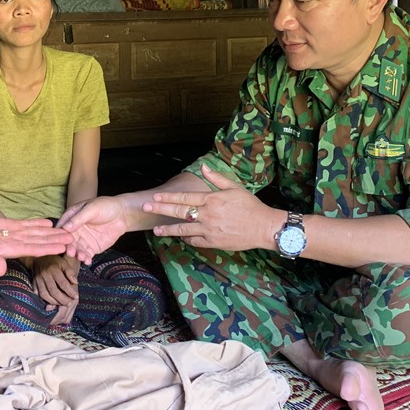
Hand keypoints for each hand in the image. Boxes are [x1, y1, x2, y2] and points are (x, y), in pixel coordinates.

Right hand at [0, 218, 71, 275]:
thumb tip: (1, 270)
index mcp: (13, 250)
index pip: (36, 249)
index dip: (50, 248)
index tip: (63, 248)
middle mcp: (18, 242)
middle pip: (41, 241)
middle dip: (56, 240)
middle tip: (73, 238)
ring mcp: (16, 234)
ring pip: (38, 233)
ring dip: (52, 232)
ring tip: (66, 230)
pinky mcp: (11, 225)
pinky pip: (28, 224)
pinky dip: (38, 223)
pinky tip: (49, 222)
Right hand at [33, 255, 79, 322]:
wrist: (37, 257)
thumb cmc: (54, 260)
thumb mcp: (64, 262)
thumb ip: (70, 272)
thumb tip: (75, 283)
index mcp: (53, 269)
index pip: (63, 283)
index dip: (70, 291)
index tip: (76, 297)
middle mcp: (44, 275)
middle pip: (54, 291)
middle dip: (63, 300)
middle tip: (69, 303)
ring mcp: (37, 280)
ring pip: (45, 295)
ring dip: (54, 302)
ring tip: (62, 304)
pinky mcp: (33, 284)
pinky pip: (39, 295)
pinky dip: (45, 300)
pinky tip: (52, 302)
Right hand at [57, 197, 128, 264]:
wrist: (122, 214)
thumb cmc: (106, 206)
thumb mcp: (91, 208)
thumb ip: (79, 218)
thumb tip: (66, 227)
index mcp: (72, 218)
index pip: (62, 226)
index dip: (59, 234)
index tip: (59, 240)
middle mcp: (75, 230)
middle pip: (68, 240)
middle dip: (69, 247)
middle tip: (70, 251)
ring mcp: (83, 240)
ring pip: (77, 249)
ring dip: (77, 254)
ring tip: (81, 256)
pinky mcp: (92, 247)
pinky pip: (87, 254)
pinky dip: (86, 258)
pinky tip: (87, 260)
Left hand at [148, 165, 277, 251]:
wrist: (263, 227)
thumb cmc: (250, 206)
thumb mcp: (234, 187)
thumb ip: (216, 178)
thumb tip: (203, 166)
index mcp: (211, 199)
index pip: (184, 198)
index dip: (168, 197)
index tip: (155, 197)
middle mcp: (208, 215)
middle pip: (179, 212)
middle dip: (160, 209)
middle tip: (146, 208)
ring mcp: (209, 230)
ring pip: (183, 230)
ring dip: (168, 230)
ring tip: (156, 230)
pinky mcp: (213, 242)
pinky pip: (194, 241)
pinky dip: (186, 238)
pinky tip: (180, 237)